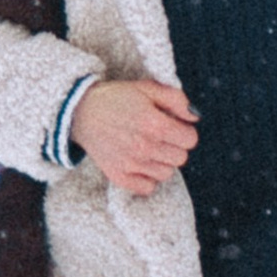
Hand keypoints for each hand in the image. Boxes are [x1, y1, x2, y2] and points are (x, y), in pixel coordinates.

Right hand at [74, 77, 198, 196]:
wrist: (81, 112)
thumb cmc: (117, 98)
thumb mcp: (148, 88)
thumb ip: (177, 100)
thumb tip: (195, 117)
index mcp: (154, 124)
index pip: (190, 140)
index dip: (185, 131)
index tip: (175, 126)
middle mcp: (144, 147)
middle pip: (181, 158)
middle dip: (175, 146)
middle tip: (161, 136)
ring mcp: (131, 164)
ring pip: (167, 173)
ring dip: (162, 161)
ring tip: (149, 148)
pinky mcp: (119, 177)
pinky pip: (148, 188)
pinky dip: (148, 178)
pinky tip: (141, 162)